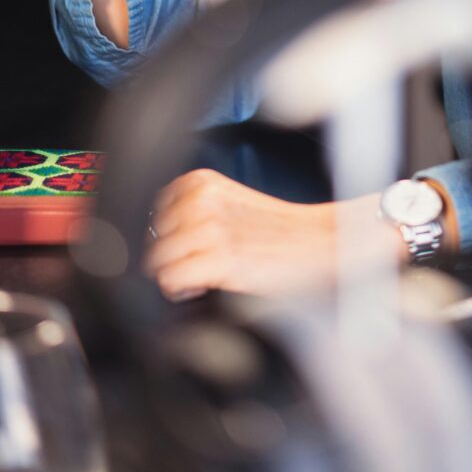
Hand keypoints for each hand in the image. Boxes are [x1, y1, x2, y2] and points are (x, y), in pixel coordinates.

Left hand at [144, 169, 399, 300]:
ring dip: (176, 274)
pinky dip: (183, 289)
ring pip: (157, 261)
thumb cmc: (279, 230)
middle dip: (170, 256)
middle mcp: (201, 200)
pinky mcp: (220, 258)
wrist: (320, 242)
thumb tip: (155, 237)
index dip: (167, 236)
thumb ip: (193, 210)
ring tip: (204, 274)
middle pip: (151, 239)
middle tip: (199, 263)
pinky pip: (172, 280)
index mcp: (201, 182)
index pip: (152, 213)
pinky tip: (205, 285)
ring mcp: (210, 228)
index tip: (184, 246)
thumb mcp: (228, 203)